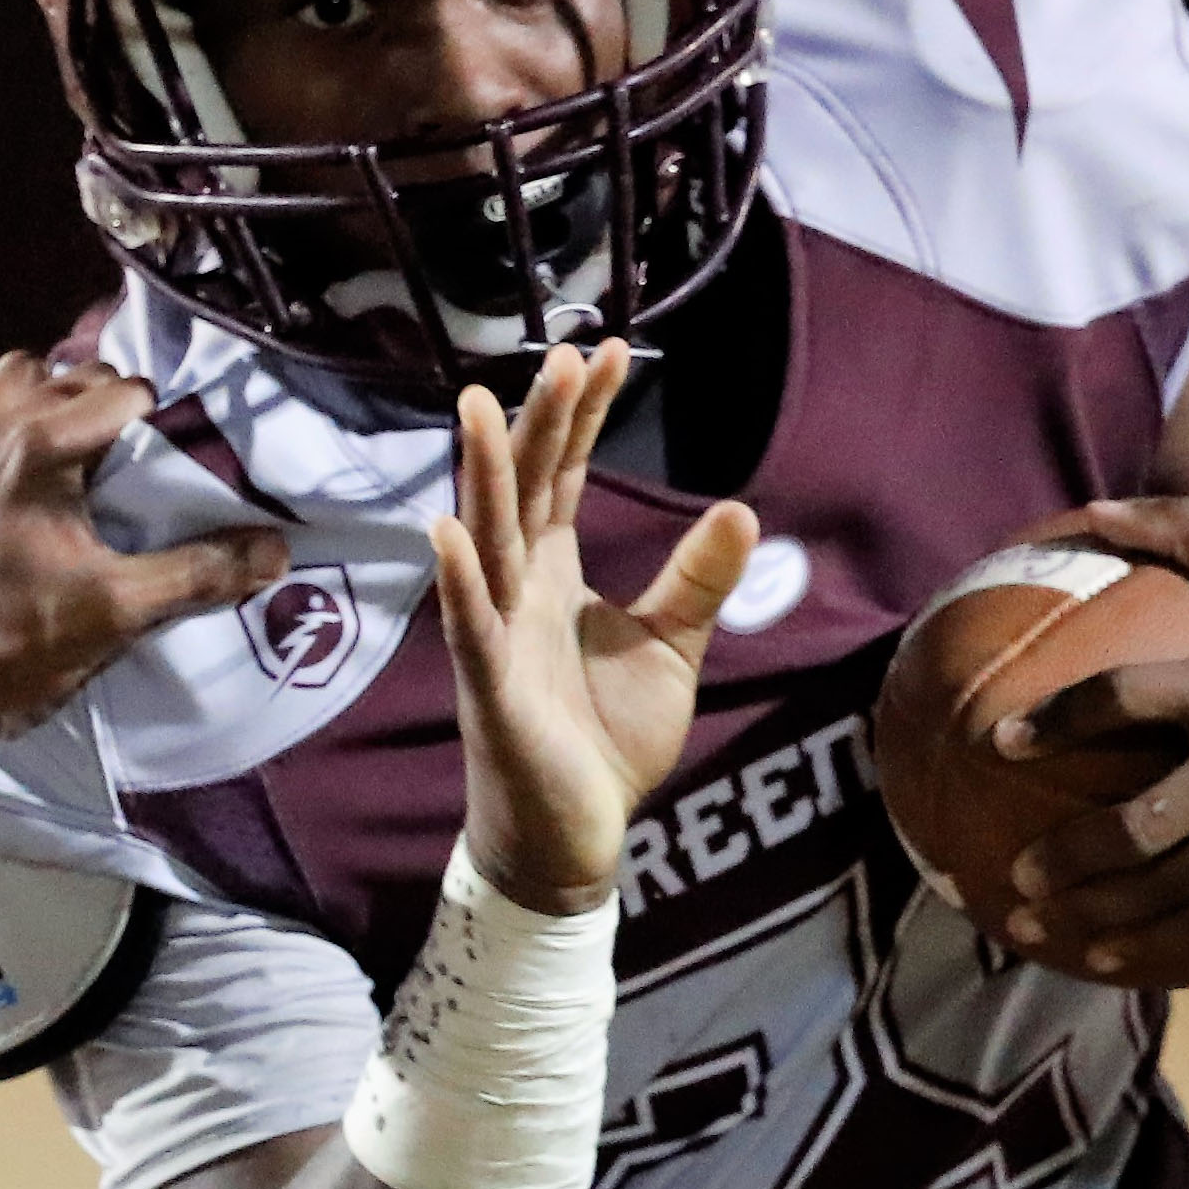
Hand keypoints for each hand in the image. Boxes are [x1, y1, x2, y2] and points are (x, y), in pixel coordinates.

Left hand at [0, 352, 289, 725]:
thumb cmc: (15, 634)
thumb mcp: (118, 609)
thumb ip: (198, 573)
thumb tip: (273, 550)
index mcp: (45, 445)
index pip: (123, 391)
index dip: (154, 423)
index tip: (160, 465)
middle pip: (70, 375)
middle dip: (105, 404)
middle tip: (124, 460)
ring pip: (9, 377)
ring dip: (44, 397)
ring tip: (65, 446)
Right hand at [434, 342, 756, 914]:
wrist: (575, 837)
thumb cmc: (606, 742)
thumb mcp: (669, 649)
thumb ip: (696, 582)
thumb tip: (741, 508)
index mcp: (552, 575)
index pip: (562, 477)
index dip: (580, 417)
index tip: (605, 351)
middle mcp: (515, 591)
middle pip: (521, 490)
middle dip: (536, 425)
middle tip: (559, 355)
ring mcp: (495, 636)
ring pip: (486, 541)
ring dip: (481, 476)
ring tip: (480, 406)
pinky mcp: (490, 691)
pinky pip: (470, 628)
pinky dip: (459, 580)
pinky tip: (447, 532)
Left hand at [991, 495, 1188, 981]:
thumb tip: (1094, 510)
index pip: (1130, 700)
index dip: (1061, 720)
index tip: (1002, 740)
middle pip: (1140, 826)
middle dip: (1067, 857)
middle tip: (1012, 873)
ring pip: (1171, 889)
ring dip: (1094, 916)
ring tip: (1032, 928)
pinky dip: (1156, 947)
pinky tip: (1106, 962)